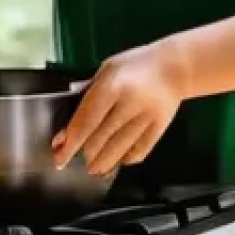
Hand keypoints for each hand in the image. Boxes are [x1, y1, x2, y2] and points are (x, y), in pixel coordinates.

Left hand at [52, 40, 185, 175]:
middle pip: (100, 138)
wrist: (175, 66)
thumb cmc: (136, 64)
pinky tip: (116, 163)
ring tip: (92, 169)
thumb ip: (90, 92)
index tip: (59, 151)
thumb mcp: (107, 69)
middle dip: (82, 153)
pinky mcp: (159, 129)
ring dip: (101, 163)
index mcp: (111, 86)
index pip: (86, 120)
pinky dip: (125, 160)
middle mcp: (128, 104)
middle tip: (68, 161)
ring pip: (118, 149)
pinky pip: (138, 151)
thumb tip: (72, 121)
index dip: (70, 140)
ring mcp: (145, 118)